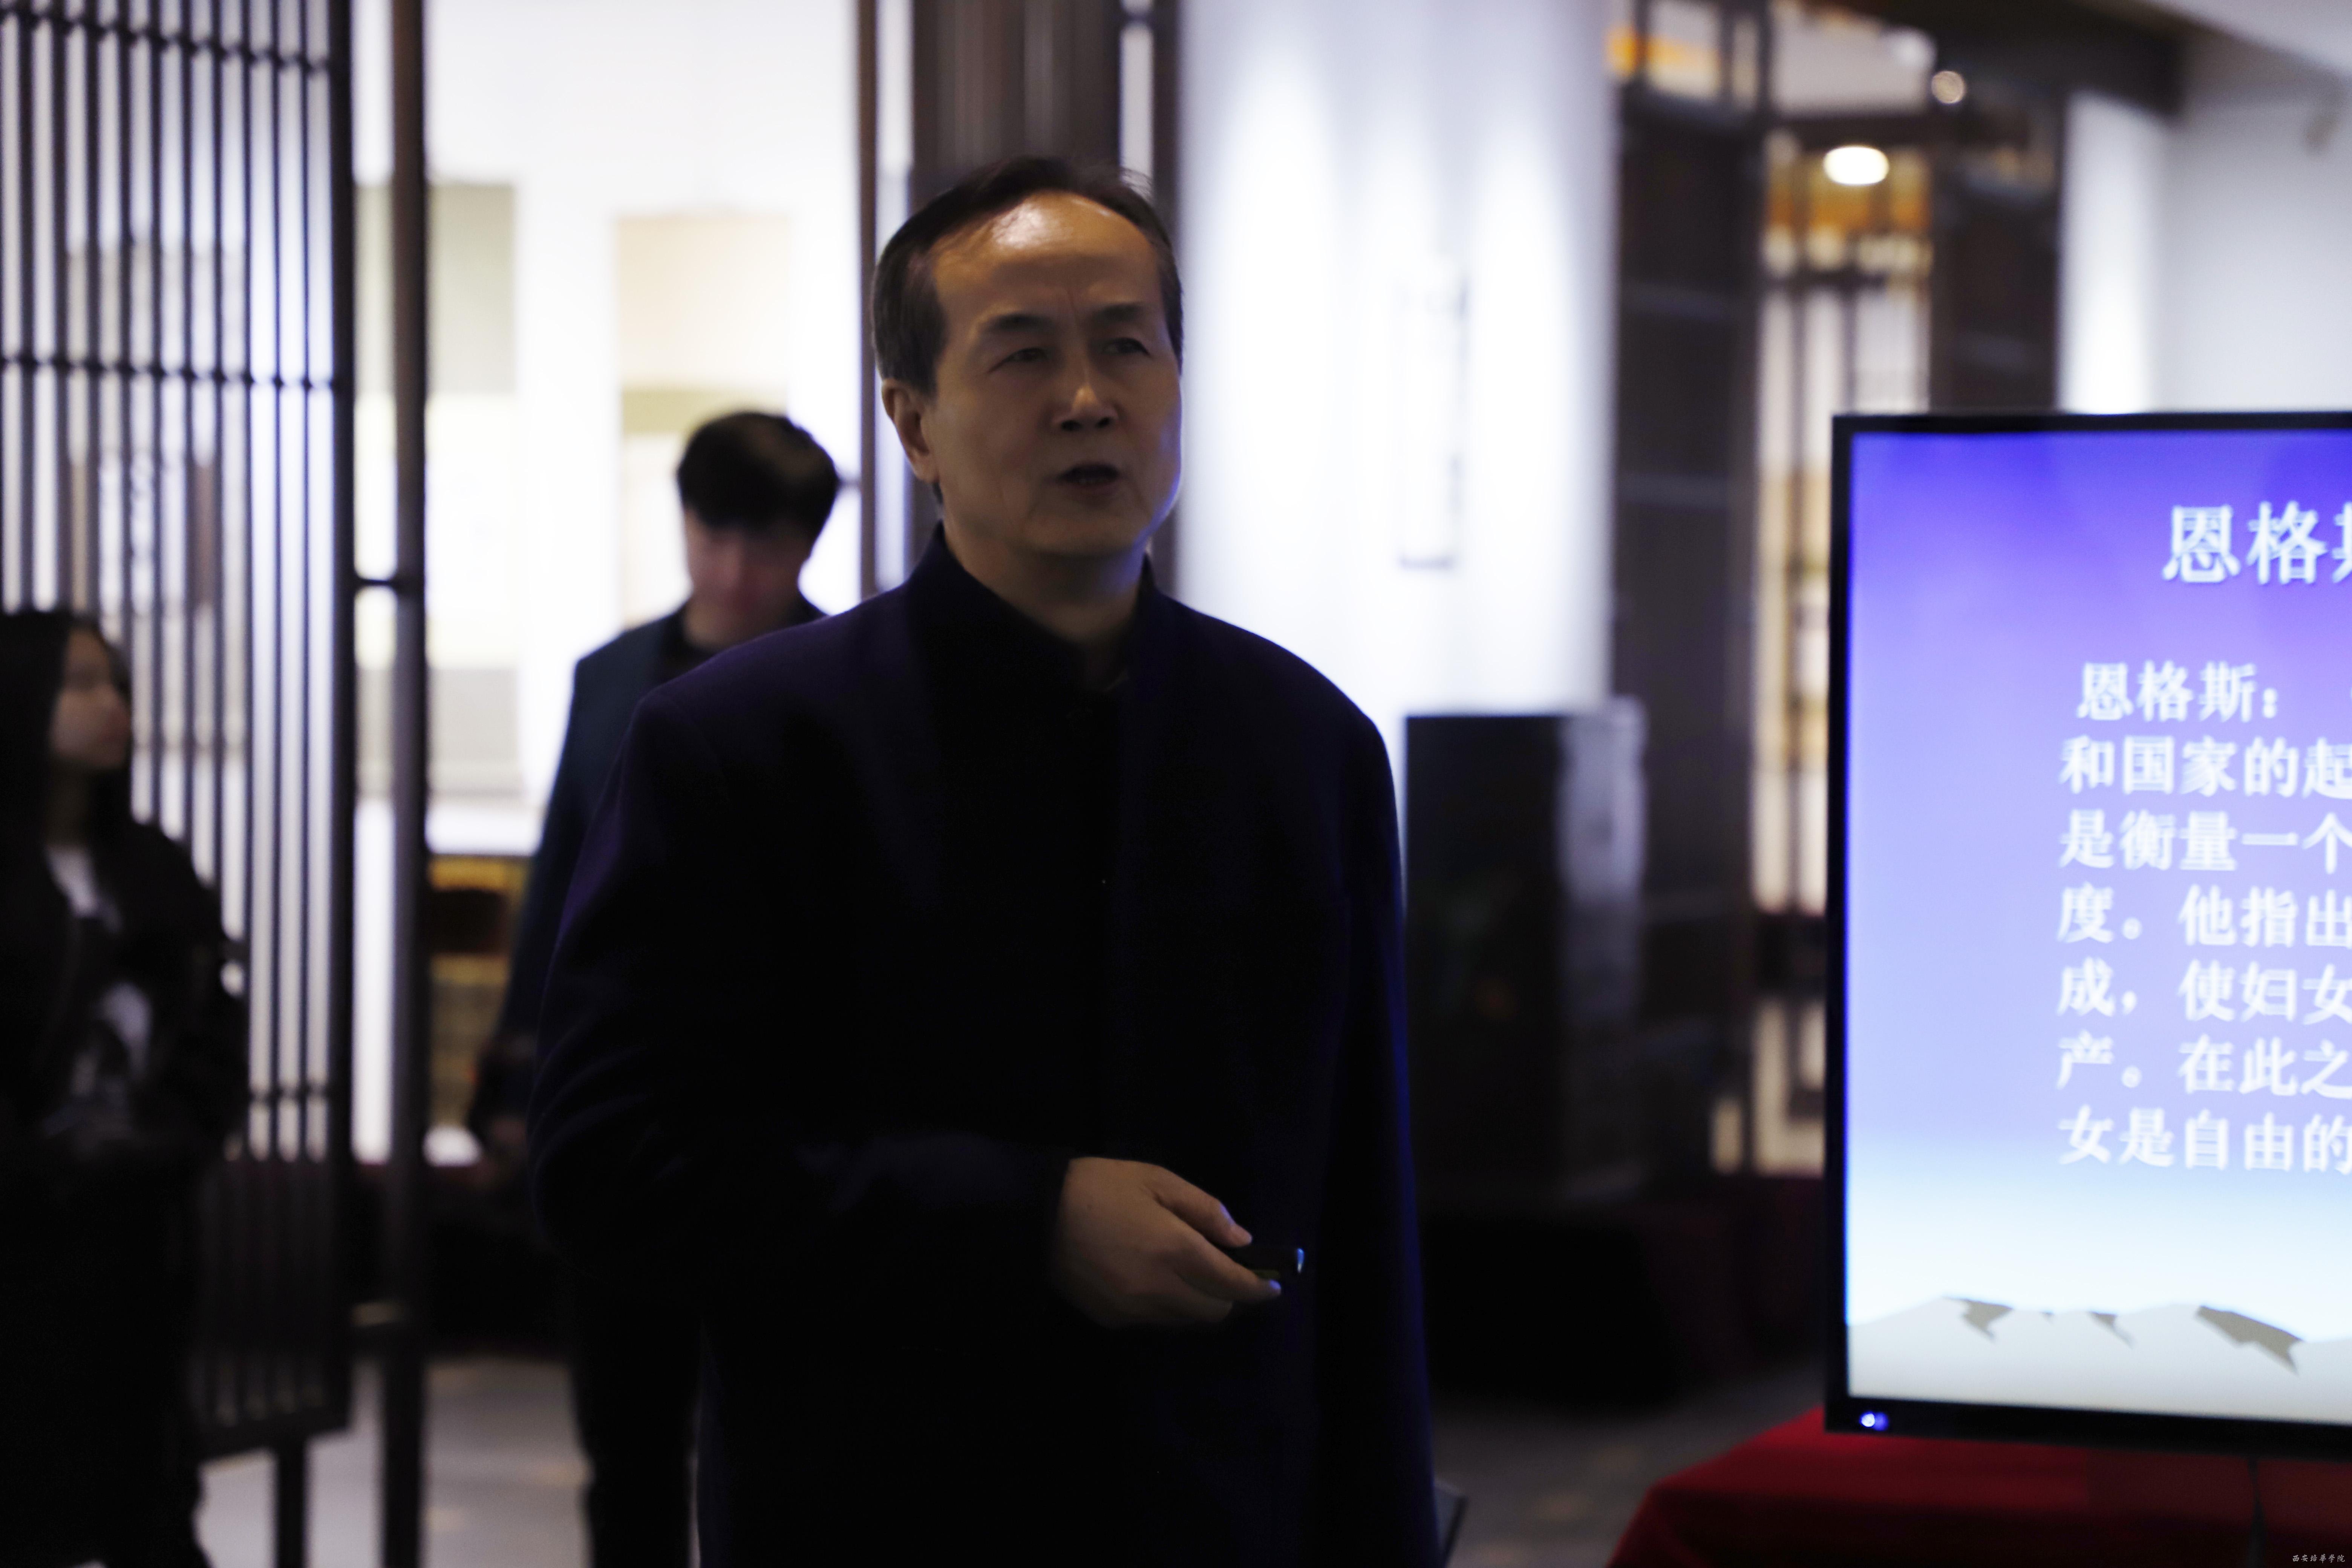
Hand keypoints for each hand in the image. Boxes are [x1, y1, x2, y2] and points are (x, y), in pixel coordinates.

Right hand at [1049, 1156, 1280, 1326]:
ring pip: (1185, 1320)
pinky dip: (1166, 1305)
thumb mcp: (1157, 1180)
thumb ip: (1205, 1211)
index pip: (1232, 1285)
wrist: (1033, 1214)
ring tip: (1187, 1273)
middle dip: (1228, 1296)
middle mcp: (1159, 1290)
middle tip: (1226, 1272)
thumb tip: (1240, 1241)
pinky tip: (1152, 1278)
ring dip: (1197, 1302)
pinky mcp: (1110, 1320)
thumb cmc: (1099, 1187)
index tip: (1274, 1286)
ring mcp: (1133, 1310)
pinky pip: (1154, 1321)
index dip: (1259, 1289)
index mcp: (1175, 1251)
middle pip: (1214, 1312)